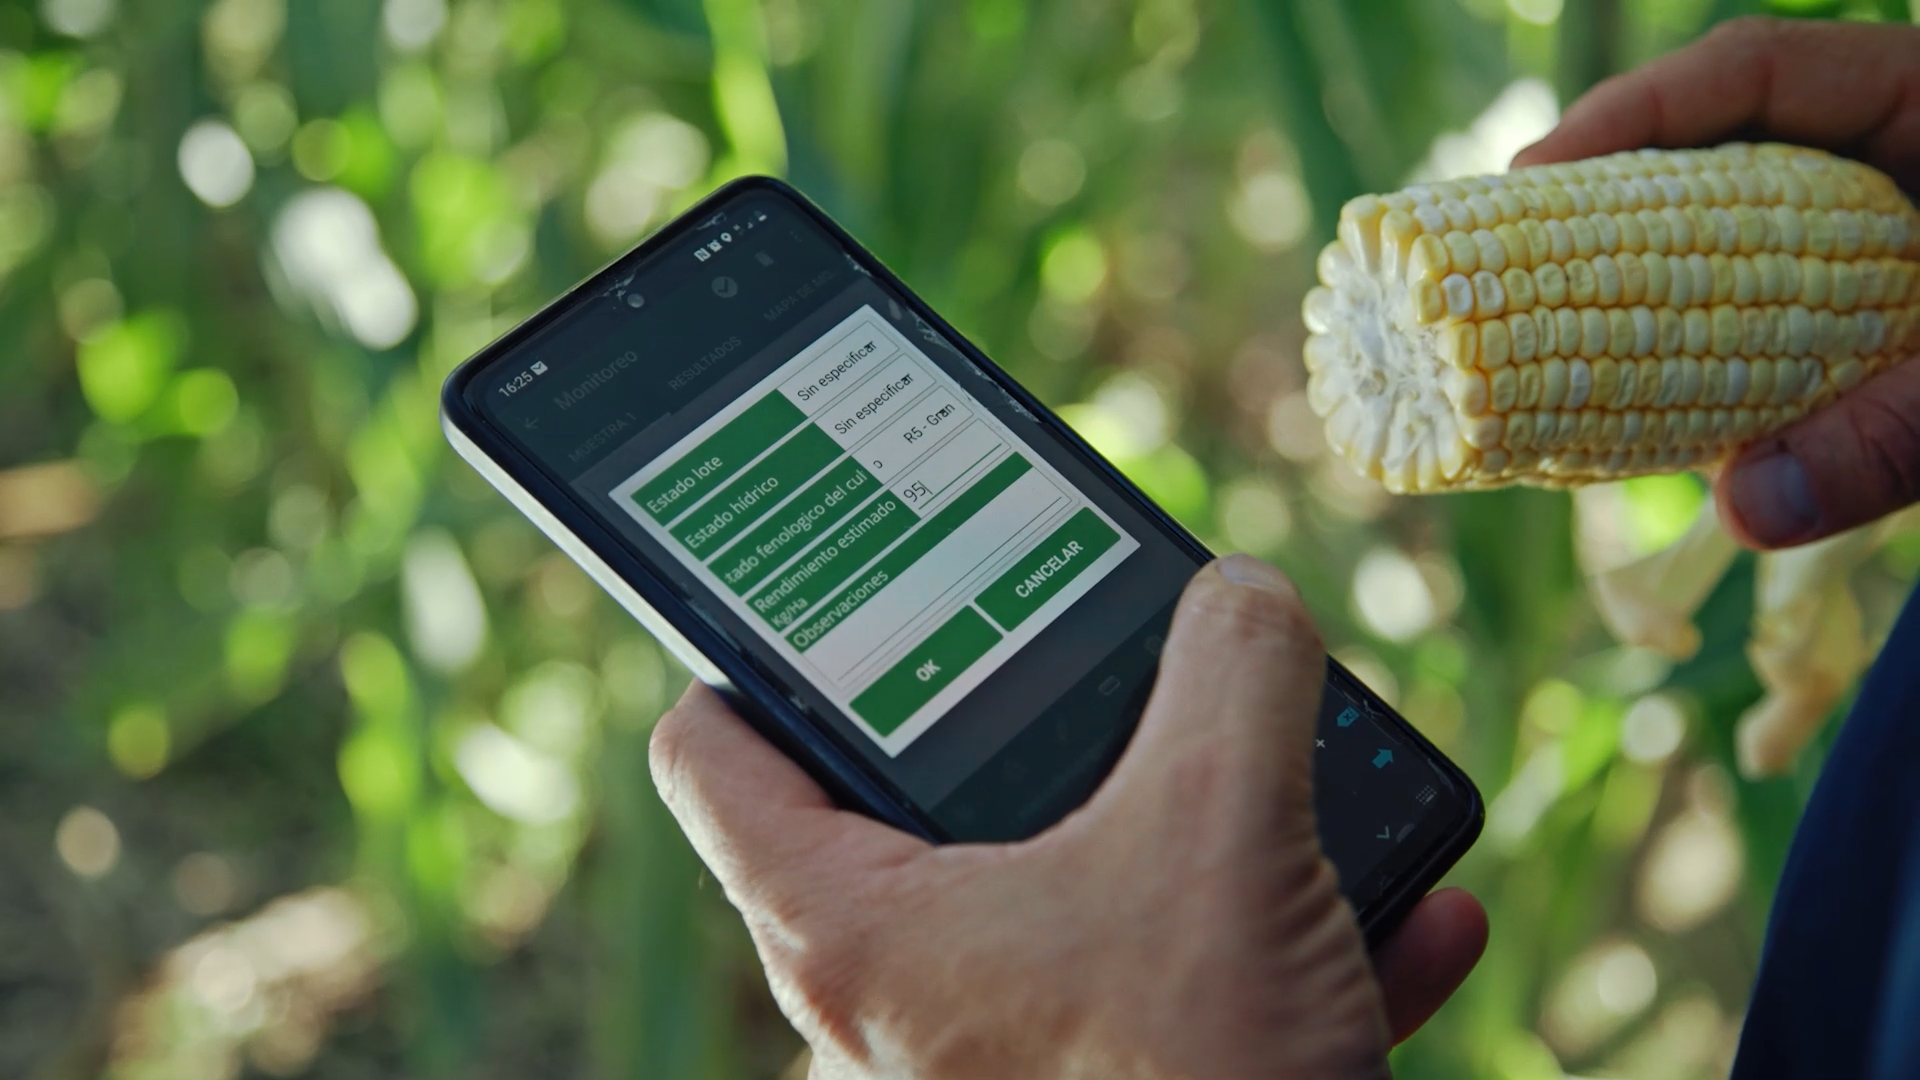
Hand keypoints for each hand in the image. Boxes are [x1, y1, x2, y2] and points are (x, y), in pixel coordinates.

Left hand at [651, 555, 1486, 1079]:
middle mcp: (894, 999)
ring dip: (1204, 836)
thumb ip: (1234, 674)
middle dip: (1045, 727)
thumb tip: (1241, 599)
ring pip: (1082, 894)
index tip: (838, 588)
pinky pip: (1177, 990)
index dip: (755, 645)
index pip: (713, 751)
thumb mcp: (1226, 835)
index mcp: (851, 927)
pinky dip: (1280, 946)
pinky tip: (1412, 915)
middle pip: (917, 801)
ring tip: (1298, 781)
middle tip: (1120, 661)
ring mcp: (999, 1058)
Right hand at [1514, 16, 1919, 548]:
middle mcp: (1905, 150)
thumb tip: (1742, 508)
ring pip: (1745, 227)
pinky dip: (1716, 342)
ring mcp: (1898, 225)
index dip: (1633, 116)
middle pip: (1724, 143)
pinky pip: (1781, 299)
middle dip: (1608, 199)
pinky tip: (1664, 397)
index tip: (1531, 176)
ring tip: (1546, 331)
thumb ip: (1903, 430)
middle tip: (1500, 260)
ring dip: (1649, 278)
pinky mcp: (1895, 301)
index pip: (1755, 68)